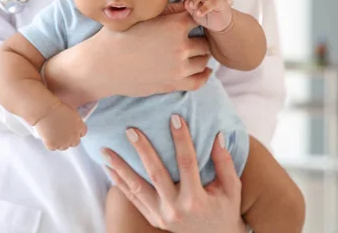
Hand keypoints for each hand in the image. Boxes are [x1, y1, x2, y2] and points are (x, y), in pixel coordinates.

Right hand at [34, 102, 86, 150]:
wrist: (46, 110)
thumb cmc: (58, 106)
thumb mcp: (72, 112)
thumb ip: (75, 121)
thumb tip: (72, 125)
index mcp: (80, 127)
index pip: (82, 133)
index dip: (76, 131)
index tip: (71, 128)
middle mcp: (74, 137)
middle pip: (75, 142)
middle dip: (70, 139)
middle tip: (62, 133)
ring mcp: (63, 142)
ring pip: (64, 147)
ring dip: (60, 142)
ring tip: (53, 135)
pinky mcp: (53, 145)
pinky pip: (53, 147)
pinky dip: (50, 143)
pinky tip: (47, 136)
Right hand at [87, 5, 212, 98]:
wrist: (102, 66)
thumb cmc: (118, 38)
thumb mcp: (142, 17)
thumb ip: (167, 10)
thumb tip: (185, 3)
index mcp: (174, 25)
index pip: (199, 18)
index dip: (196, 18)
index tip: (192, 20)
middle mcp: (180, 46)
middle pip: (205, 40)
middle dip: (199, 38)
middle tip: (193, 38)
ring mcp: (178, 68)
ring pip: (204, 60)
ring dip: (200, 56)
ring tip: (194, 53)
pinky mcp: (173, 84)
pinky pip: (199, 80)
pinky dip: (204, 74)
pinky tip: (204, 70)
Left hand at [102, 116, 245, 232]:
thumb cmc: (225, 211)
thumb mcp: (232, 190)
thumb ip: (224, 163)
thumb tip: (218, 136)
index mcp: (196, 199)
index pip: (187, 163)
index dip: (181, 139)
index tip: (174, 118)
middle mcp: (176, 208)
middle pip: (156, 174)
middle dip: (142, 150)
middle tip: (130, 130)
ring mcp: (161, 215)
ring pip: (137, 188)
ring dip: (120, 167)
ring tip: (105, 149)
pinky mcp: (153, 219)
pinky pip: (132, 199)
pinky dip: (119, 183)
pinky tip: (108, 168)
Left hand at [183, 0, 232, 32]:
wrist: (220, 24)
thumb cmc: (206, 16)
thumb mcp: (194, 12)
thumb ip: (189, 6)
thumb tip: (186, 1)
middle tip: (189, 3)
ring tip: (192, 6)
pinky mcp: (222, 3)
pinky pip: (213, 2)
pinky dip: (205, 7)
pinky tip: (199, 13)